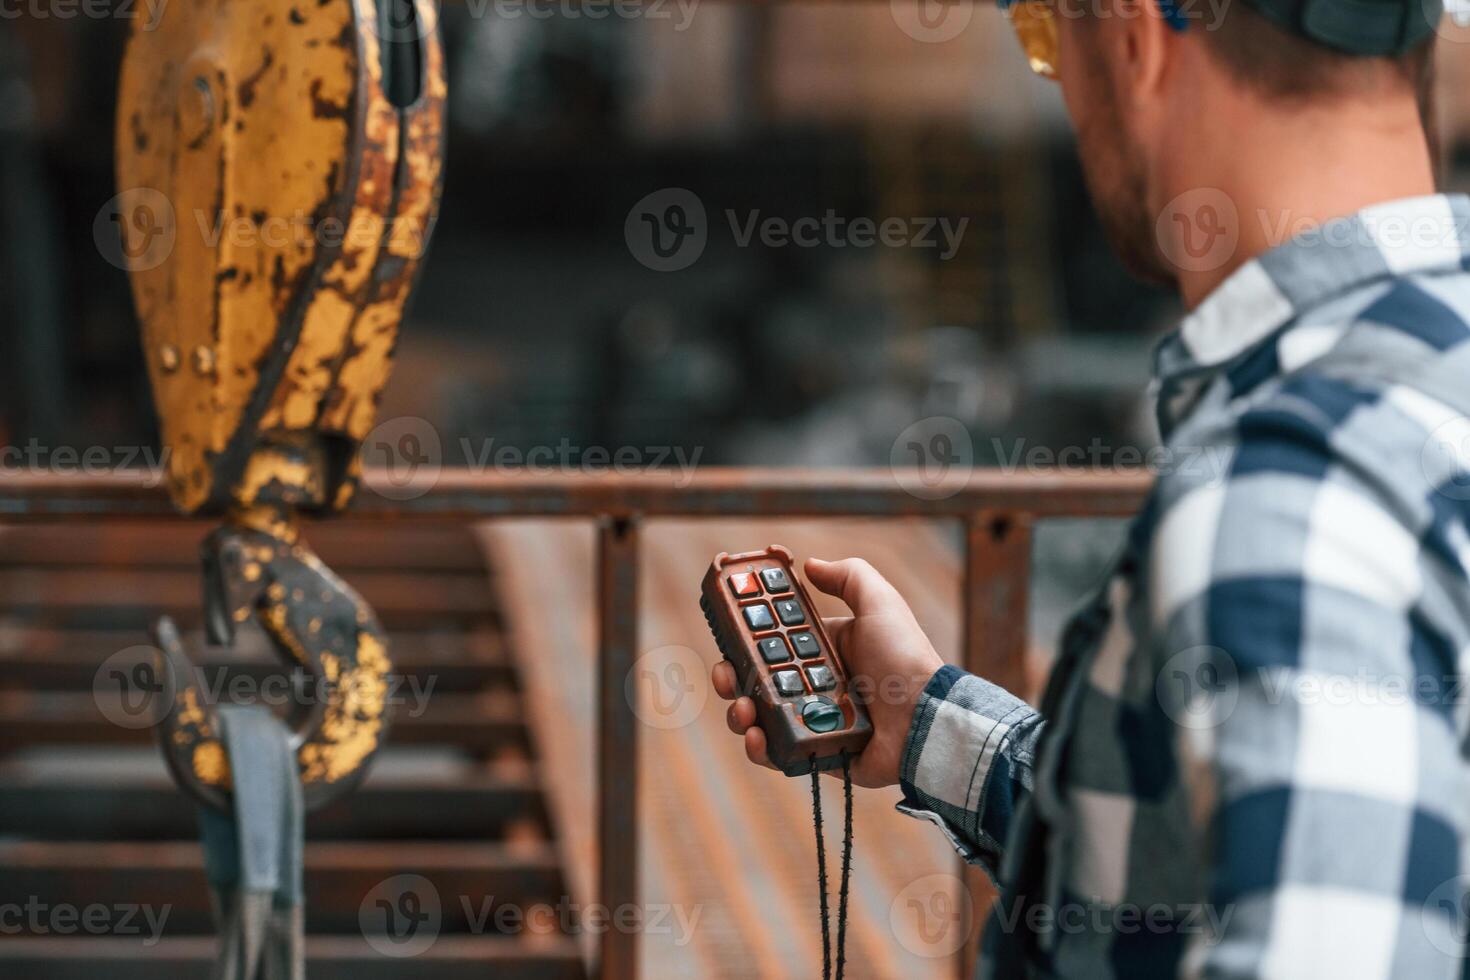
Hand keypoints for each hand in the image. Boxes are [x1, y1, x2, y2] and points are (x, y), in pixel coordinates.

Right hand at [711, 557, 944, 788]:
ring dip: (740, 712)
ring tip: (743, 709)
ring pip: (761, 718)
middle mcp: (816, 686)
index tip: (728, 635)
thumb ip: (849, 577)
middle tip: (726, 675)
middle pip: (758, 682)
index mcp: (825, 652)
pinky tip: (756, 736)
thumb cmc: (905, 657)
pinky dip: (760, 747)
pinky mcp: (818, 754)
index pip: (773, 644)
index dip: (746, 640)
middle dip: (732, 678)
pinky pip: (779, 754)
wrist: (926, 715)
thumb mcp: (880, 602)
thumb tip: (810, 565)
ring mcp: (815, 722)